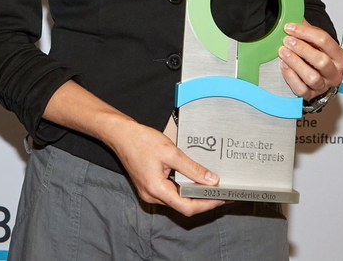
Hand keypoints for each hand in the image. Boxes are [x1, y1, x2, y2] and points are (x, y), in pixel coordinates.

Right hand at [106, 119, 224, 216]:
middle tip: (222, 193)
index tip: (222, 198)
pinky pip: (170, 194)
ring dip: (193, 196)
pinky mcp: (148, 187)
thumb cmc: (140, 140)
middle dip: (203, 201)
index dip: (207, 205)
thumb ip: (192, 168)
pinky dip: (183, 190)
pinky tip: (193, 182)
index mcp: (157, 189)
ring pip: (176, 201)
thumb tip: (211, 180)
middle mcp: (152, 196)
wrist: (120, 134)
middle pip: (183, 206)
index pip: (187, 207)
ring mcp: (149, 192)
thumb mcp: (171, 153)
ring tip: (210, 187)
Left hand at [279, 20, 342, 99]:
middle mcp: (335, 73)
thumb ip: (305, 28)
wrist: (314, 73)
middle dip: (302, 49)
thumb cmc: (314, 52)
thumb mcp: (313, 39)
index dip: (305, 32)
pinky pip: (301, 89)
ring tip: (282, 52)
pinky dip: (291, 77)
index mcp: (340, 56)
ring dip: (295, 63)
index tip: (288, 27)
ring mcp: (324, 85)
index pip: (325, 41)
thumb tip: (290, 12)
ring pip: (312, 77)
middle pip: (321, 61)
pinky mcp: (311, 95)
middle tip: (286, 41)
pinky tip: (283, 66)